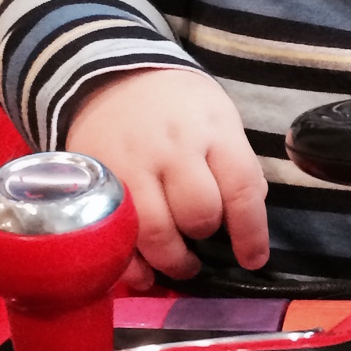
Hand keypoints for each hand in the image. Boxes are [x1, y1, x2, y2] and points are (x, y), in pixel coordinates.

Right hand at [66, 68, 268, 288]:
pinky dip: (130, 265)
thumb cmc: (178, 106)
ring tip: (179, 263)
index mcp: (213, 131)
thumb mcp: (219, 119)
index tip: (253, 259)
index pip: (240, 189)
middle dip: (204, 235)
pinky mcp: (98, 184)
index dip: (251, 233)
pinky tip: (142, 273)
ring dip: (172, 260)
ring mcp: (130, 167)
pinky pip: (115, 236)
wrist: (111, 76)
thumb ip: (236, 166)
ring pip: (155, 232)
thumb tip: (247, 217)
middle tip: (201, 239)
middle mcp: (172, 149)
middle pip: (197, 214)